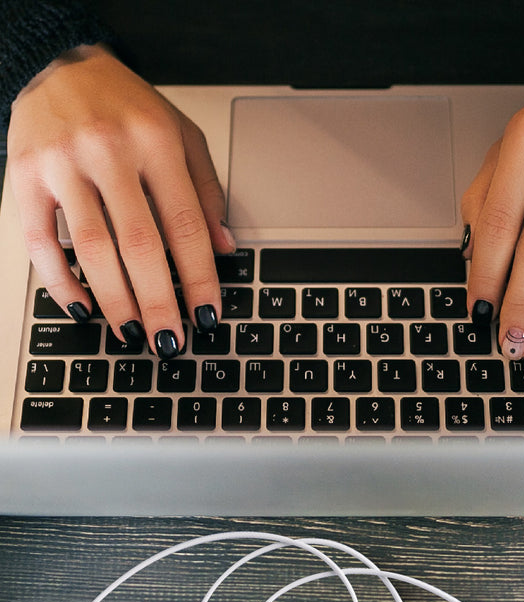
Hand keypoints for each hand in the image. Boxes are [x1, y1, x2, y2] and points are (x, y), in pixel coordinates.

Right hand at [7, 44, 234, 355]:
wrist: (59, 64)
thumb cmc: (128, 106)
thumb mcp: (184, 136)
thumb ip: (206, 191)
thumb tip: (223, 248)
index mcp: (157, 142)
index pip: (186, 226)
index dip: (199, 279)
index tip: (207, 315)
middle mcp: (109, 151)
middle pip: (140, 245)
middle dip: (159, 302)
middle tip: (170, 340)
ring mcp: (63, 164)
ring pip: (93, 249)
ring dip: (115, 301)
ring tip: (133, 333)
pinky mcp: (25, 176)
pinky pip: (42, 242)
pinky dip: (61, 282)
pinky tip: (82, 308)